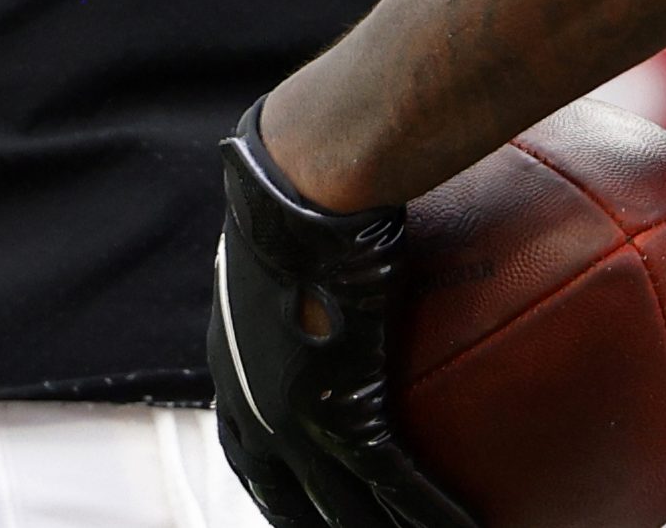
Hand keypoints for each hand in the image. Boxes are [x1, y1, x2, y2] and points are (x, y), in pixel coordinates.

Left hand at [211, 124, 474, 527]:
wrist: (303, 181)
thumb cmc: (307, 173)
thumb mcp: (309, 218)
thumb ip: (334, 238)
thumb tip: (375, 214)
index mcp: (236, 363)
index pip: (246, 448)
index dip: (273, 482)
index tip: (297, 498)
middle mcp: (254, 404)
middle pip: (284, 496)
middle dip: (309, 523)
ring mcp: (294, 420)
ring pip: (342, 510)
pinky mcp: (340, 417)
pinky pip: (394, 487)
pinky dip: (429, 516)